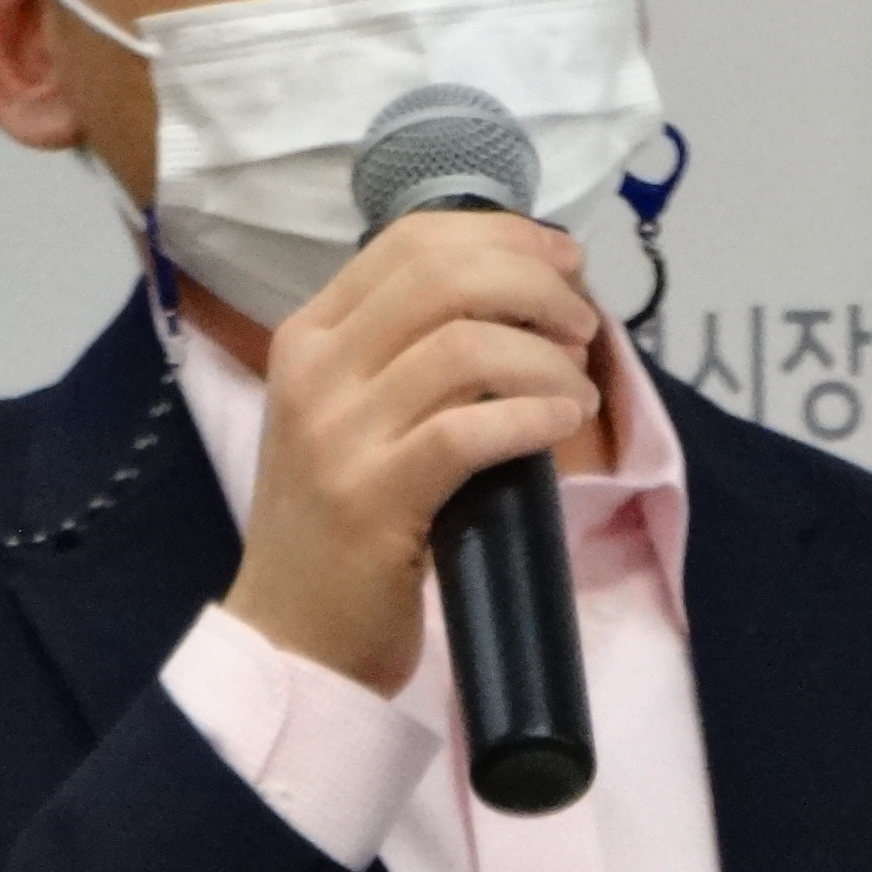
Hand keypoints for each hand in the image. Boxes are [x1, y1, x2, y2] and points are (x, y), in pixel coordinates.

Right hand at [221, 214, 602, 695]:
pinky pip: (469, 431)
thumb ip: (407, 352)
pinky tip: (562, 426)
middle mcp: (314, 371)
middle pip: (443, 276)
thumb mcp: (349, 416)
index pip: (411, 240)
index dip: (504, 235)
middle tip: (580, 327)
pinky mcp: (372, 500)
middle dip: (536, 286)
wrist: (291, 636)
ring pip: (466, 346)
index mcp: (308, 336)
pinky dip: (534, 417)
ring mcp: (337, 435)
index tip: (563, 261)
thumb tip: (520, 295)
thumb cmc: (338, 524)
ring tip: (576, 392)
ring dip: (546, 359)